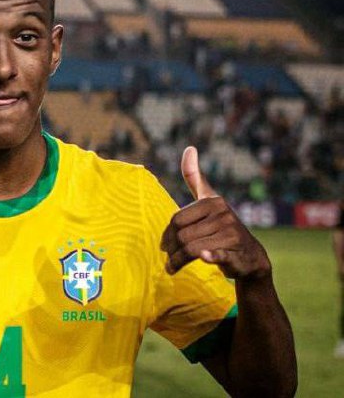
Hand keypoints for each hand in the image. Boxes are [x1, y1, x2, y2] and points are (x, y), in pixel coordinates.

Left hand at [160, 146, 270, 280]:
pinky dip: (211, 256)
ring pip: (191, 248)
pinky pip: (218, 253)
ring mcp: (231, 233)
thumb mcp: (210, 199)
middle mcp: (223, 214)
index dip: (167, 235)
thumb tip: (189, 147)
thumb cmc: (222, 226)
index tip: (165, 245)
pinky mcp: (236, 251)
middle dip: (171, 250)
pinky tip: (205, 258)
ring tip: (172, 267)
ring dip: (178, 261)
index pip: (177, 219)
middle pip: (182, 234)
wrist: (250, 256)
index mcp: (213, 201)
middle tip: (168, 258)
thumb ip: (195, 177)